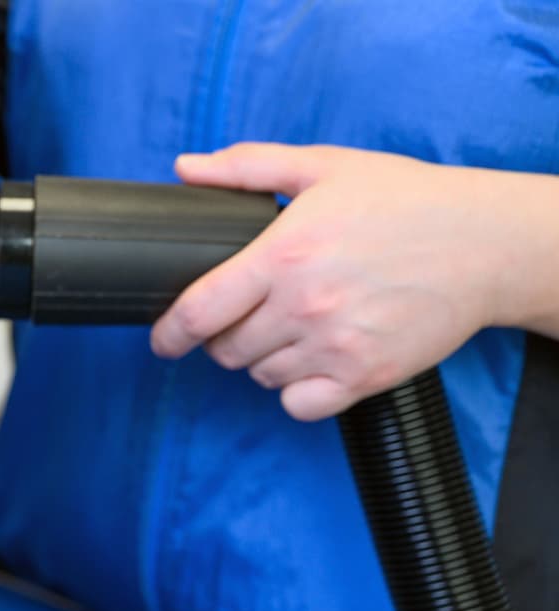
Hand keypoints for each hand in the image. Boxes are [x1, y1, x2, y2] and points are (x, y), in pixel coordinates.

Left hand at [149, 143, 554, 421]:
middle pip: (226, 349)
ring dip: (264, 359)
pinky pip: (298, 405)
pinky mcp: (364, 377)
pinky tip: (313, 361)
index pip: (198, 311)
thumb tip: (186, 169)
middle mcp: (304, 305)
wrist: (485, 243)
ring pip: (261, 376)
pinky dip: (296, 391)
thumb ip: (246, 168)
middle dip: (225, 336)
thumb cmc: (404, 201)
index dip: (168, 333)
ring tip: (293, 327)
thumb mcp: (323, 167)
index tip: (162, 340)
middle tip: (251, 314)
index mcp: (283, 255)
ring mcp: (334, 346)